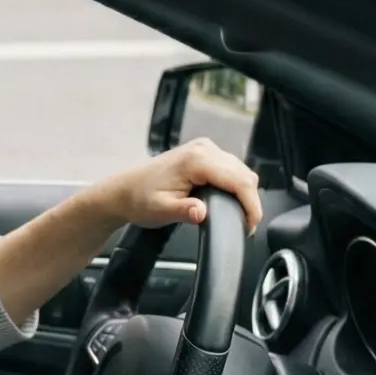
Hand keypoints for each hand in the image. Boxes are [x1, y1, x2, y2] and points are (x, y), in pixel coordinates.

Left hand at [106, 140, 260, 236]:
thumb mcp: (161, 210)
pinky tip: (230, 203)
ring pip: (240, 171)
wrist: (124, 190)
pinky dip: (236, 186)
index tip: (250, 226)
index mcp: (197, 160)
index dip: (250, 205)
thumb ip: (184, 211)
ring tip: (239, 217)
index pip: (238, 180)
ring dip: (245, 193)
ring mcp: (205, 148)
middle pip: (244, 174)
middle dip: (250, 201)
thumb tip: (202, 213)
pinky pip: (231, 169)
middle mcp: (205, 148)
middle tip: (245, 227)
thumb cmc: (140, 199)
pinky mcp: (204, 153)